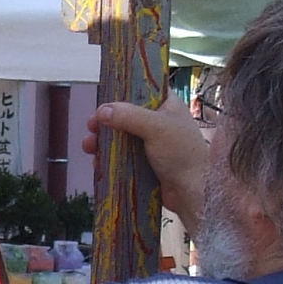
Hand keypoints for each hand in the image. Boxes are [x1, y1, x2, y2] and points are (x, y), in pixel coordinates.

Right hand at [89, 98, 212, 240]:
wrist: (193, 192)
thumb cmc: (182, 154)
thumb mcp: (156, 128)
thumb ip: (128, 116)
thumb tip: (102, 111)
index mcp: (167, 105)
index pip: (142, 90)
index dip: (122, 93)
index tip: (104, 99)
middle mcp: (158, 122)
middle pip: (125, 115)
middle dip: (105, 122)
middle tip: (91, 127)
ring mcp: (151, 144)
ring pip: (121, 137)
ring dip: (103, 141)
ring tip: (89, 147)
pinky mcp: (145, 163)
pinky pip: (122, 157)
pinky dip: (109, 158)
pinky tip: (98, 163)